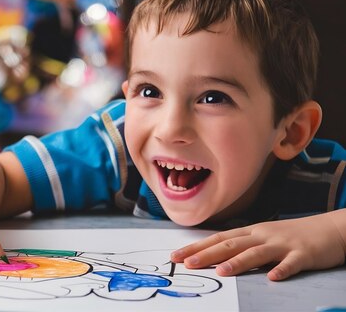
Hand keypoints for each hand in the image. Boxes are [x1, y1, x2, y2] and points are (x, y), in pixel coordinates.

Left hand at [170, 211, 345, 280]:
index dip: (196, 247)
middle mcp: (262, 235)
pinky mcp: (303, 254)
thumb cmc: (291, 236)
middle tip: (188, 264)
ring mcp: (282, 244)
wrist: (330, 228)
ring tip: (222, 272)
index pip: (218, 239)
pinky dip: (282, 270)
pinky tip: (273, 278)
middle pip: (231, 244)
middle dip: (208, 254)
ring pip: (257, 253)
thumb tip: (214, 257)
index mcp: (250, 232)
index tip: (176, 256)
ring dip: (238, 262)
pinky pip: (292, 263)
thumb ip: (241, 246)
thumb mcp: (262, 238)